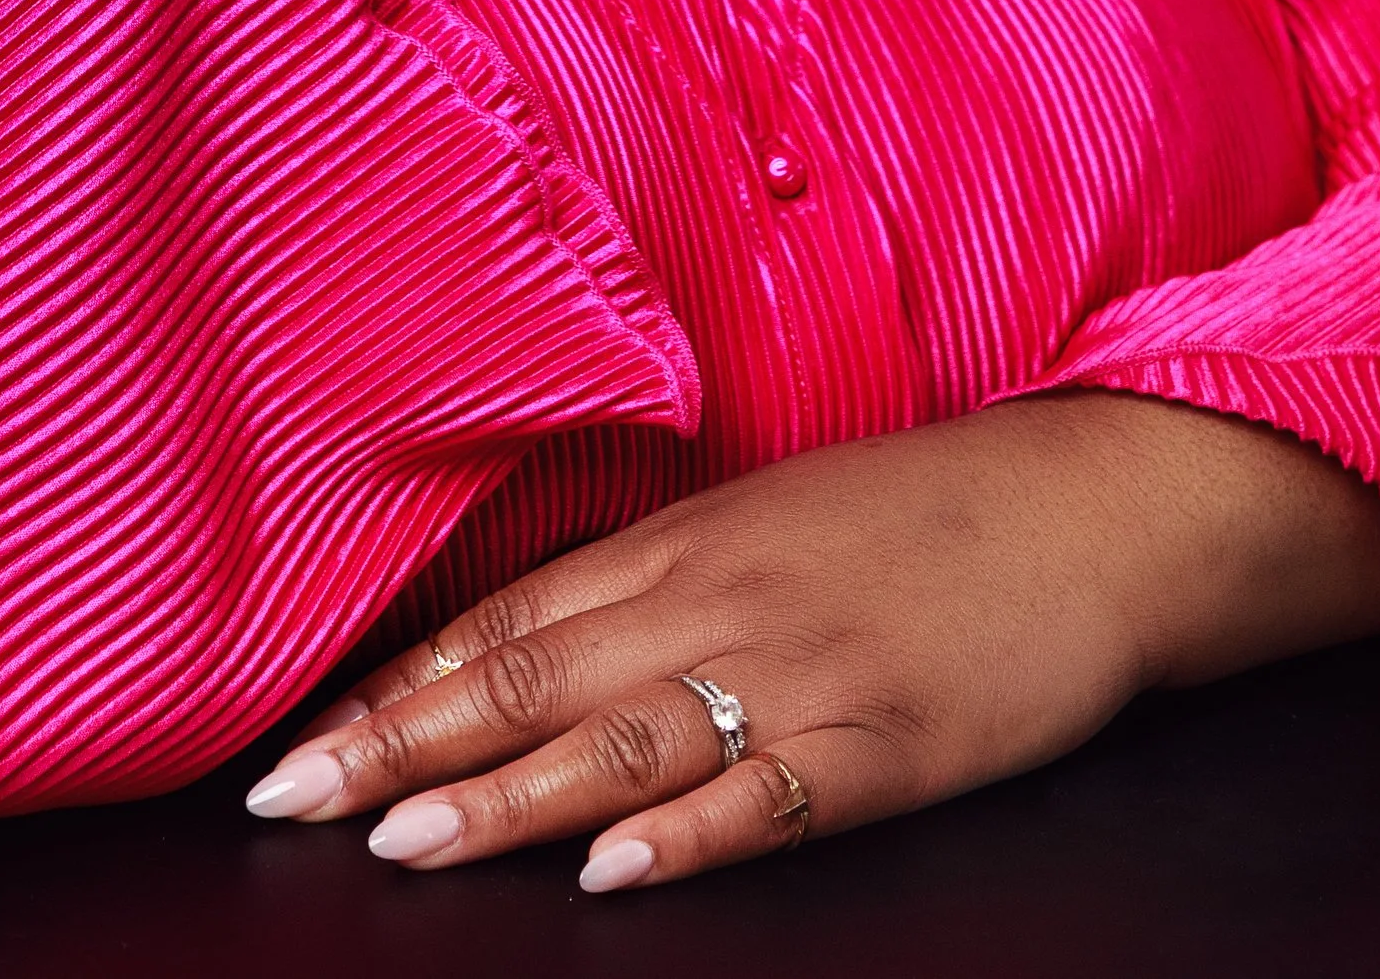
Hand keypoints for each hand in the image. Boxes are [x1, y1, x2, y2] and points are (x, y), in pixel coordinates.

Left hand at [246, 396, 1379, 894]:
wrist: (1090, 506)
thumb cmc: (919, 516)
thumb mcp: (765, 520)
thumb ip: (649, 579)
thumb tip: (521, 641)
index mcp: (684, 544)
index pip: (506, 624)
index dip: (393, 686)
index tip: (293, 740)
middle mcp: (720, 601)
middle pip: (534, 680)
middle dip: (400, 742)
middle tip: (289, 799)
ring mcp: (802, 674)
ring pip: (623, 742)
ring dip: (503, 795)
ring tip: (401, 840)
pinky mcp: (887, 745)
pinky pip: (769, 797)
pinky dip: (685, 838)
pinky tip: (613, 873)